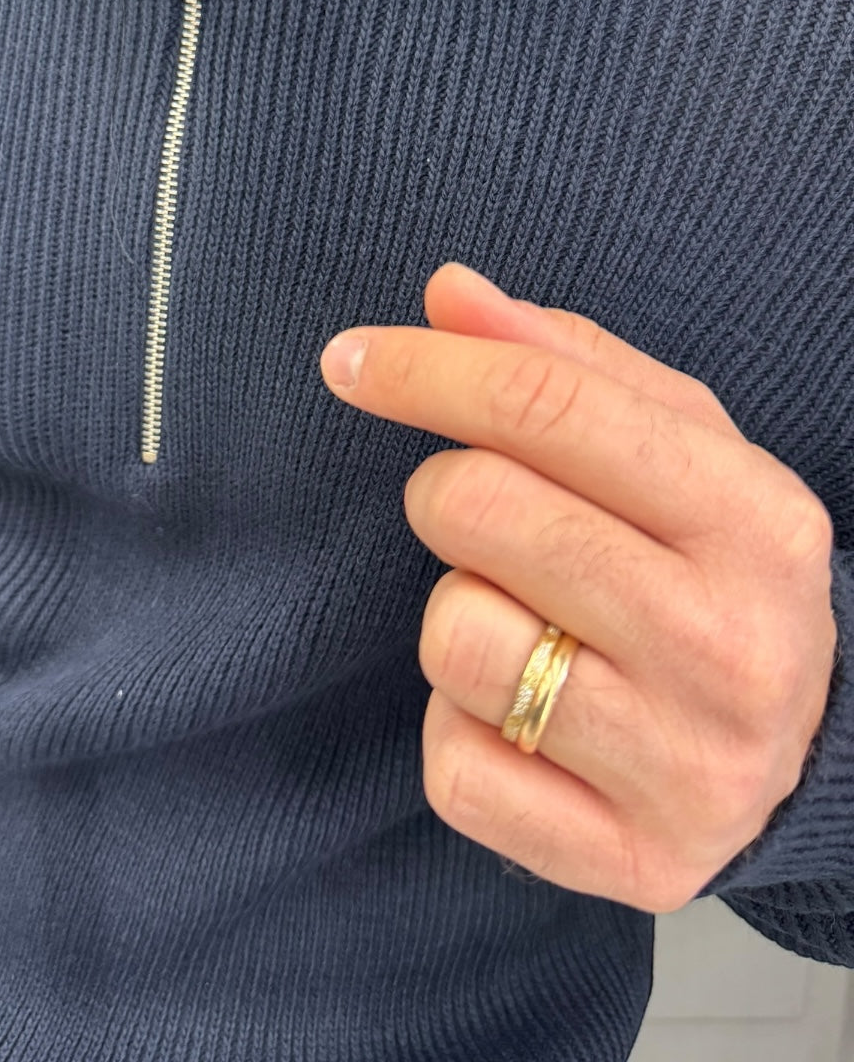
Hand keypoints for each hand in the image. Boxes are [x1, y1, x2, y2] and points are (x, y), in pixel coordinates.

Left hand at [319, 262, 837, 911]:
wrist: (806, 749)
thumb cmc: (711, 567)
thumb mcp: (678, 446)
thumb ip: (565, 360)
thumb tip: (447, 294)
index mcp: (756, 520)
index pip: (552, 407)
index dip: (428, 370)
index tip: (350, 359)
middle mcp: (731, 648)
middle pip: (482, 510)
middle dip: (448, 493)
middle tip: (485, 515)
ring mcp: (684, 768)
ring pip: (454, 639)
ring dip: (458, 615)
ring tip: (531, 625)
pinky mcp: (628, 862)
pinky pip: (455, 768)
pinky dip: (463, 727)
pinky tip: (529, 719)